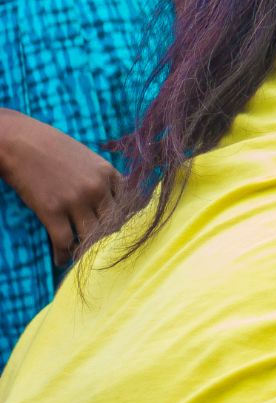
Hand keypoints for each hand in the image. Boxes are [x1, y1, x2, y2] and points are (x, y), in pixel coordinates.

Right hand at [0, 111, 118, 264]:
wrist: (21, 142)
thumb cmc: (52, 147)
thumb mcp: (87, 157)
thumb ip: (101, 177)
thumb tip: (110, 197)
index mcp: (108, 173)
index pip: (127, 205)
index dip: (121, 220)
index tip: (115, 229)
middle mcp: (96, 188)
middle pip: (112, 223)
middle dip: (105, 236)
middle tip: (98, 246)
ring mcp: (75, 200)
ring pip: (91, 235)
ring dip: (86, 248)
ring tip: (80, 254)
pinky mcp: (52, 211)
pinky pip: (64, 241)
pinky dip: (64, 254)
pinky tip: (61, 260)